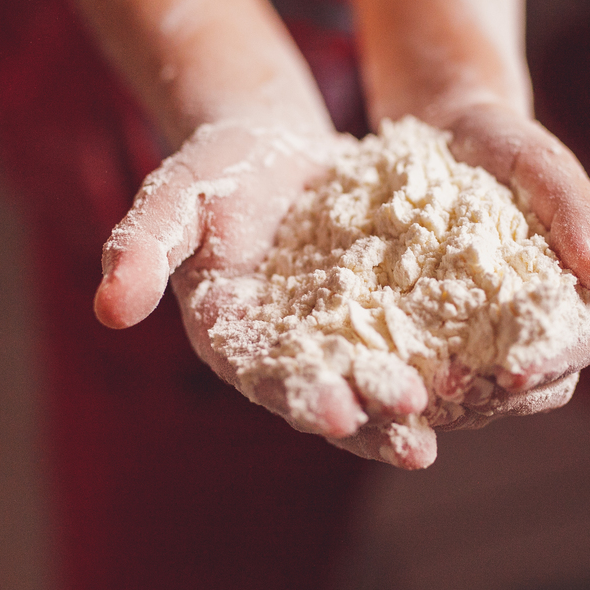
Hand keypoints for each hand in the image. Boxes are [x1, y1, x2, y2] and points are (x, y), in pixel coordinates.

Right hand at [94, 120, 440, 467]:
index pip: (264, 377)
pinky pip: (410, 345)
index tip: (332, 412)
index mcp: (232, 337)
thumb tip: (108, 308)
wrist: (272, 148)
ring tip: (447, 428)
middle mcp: (284, 352)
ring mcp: (334, 338)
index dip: (298, 396)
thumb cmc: (214, 170)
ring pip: (372, 384)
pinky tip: (481, 377)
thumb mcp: (174, 196)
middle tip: (411, 441)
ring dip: (408, 411)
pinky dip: (440, 362)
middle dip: (368, 421)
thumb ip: (140, 246)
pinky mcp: (377, 315)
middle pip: (328, 395)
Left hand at [403, 99, 589, 426]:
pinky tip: (383, 379)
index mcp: (571, 294)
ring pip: (482, 395)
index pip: (575, 346)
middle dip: (495, 397)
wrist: (442, 135)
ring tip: (413, 393)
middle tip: (449, 388)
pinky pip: (430, 376)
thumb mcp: (540, 162)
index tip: (515, 372)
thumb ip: (577, 212)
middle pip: (532, 388)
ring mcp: (483, 337)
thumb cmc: (503, 145)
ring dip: (452, 403)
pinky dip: (413, 385)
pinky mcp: (435, 336)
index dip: (548, 364)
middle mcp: (532, 325)